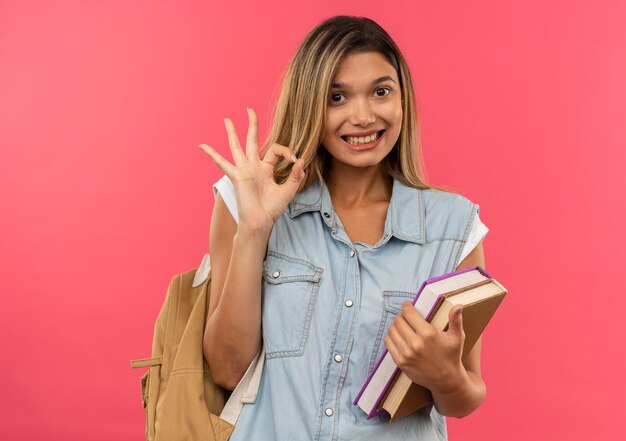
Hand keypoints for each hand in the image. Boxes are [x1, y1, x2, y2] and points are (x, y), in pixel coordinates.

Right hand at [198, 108, 304, 234]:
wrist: (260, 222)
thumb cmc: (272, 209)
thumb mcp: (289, 190)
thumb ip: (296, 175)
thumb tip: (300, 160)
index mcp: (265, 169)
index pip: (275, 150)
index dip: (286, 151)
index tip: (294, 160)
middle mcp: (253, 167)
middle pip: (252, 140)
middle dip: (252, 124)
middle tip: (249, 109)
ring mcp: (244, 170)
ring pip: (237, 146)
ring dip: (232, 132)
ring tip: (227, 119)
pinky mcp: (237, 176)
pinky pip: (222, 162)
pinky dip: (211, 154)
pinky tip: (202, 146)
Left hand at [384, 302, 466, 394]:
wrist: (446, 381)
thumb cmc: (452, 356)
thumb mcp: (457, 337)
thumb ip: (456, 320)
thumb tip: (458, 306)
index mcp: (428, 334)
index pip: (408, 313)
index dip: (406, 306)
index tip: (408, 305)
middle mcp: (415, 343)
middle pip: (398, 320)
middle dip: (401, 316)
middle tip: (406, 317)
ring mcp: (406, 354)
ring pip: (391, 330)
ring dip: (395, 326)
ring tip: (402, 326)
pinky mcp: (400, 362)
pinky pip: (388, 343)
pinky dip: (391, 337)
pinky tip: (398, 337)